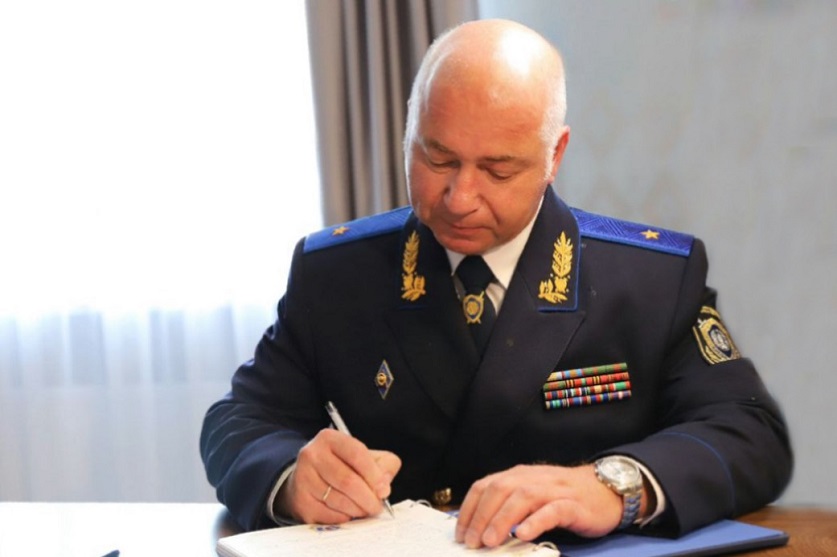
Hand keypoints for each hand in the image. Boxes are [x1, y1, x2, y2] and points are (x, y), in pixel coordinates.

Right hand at [275, 428, 400, 523]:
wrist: (308, 479)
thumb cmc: (342, 466)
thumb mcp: (365, 456)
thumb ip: (383, 464)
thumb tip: (384, 485)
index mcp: (330, 438)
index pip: (356, 454)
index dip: (374, 474)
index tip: (384, 490)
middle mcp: (312, 455)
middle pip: (347, 480)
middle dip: (368, 498)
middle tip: (377, 506)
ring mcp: (303, 478)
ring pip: (338, 500)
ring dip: (357, 510)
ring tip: (364, 509)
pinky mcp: (300, 501)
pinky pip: (328, 515)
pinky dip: (343, 518)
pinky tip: (348, 513)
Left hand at [455, 464, 624, 547]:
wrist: (606, 489)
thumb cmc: (564, 496)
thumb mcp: (532, 494)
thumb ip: (509, 505)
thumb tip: (479, 527)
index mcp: (518, 475)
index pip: (485, 485)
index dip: (470, 508)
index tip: (460, 531)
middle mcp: (533, 478)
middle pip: (500, 490)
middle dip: (481, 516)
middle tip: (471, 541)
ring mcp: (554, 490)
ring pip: (523, 497)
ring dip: (502, 519)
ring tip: (490, 541)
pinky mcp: (573, 504)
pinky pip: (552, 510)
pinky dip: (536, 521)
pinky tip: (523, 534)